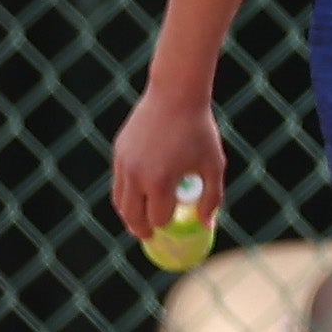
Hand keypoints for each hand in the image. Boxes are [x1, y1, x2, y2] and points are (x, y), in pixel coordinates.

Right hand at [111, 87, 224, 238]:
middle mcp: (136, 175)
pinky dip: (126, 194)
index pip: (158, 218)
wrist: (175, 95)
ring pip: (119, 200)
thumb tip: (206, 225)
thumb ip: (212, 197)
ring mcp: (124, 163)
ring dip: (129, 215)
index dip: (165, 227)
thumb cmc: (199, 131)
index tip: (172, 230)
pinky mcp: (119, 151)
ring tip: (140, 221)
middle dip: (141, 230)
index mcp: (160, 181)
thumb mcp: (213, 164)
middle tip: (149, 236)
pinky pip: (118, 181)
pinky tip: (138, 196)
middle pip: (132, 216)